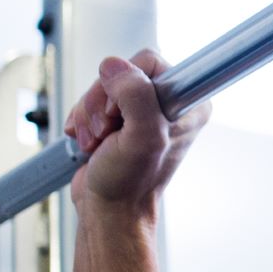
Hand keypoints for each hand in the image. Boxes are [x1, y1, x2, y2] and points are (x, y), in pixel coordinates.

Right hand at [64, 49, 210, 219]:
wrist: (109, 210)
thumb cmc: (130, 184)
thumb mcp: (141, 138)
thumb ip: (135, 96)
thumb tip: (114, 67)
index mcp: (189, 102)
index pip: (150, 60)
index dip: (126, 83)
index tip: (121, 113)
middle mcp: (169, 103)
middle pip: (121, 73)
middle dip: (102, 102)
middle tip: (106, 131)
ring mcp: (143, 111)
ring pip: (103, 86)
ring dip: (90, 114)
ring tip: (97, 142)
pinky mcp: (120, 119)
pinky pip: (92, 101)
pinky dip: (83, 120)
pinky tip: (89, 141)